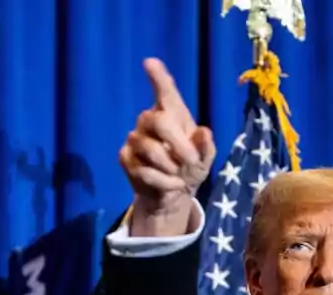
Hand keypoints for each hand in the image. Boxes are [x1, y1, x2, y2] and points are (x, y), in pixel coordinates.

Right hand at [119, 58, 215, 236]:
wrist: (172, 194)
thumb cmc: (190, 167)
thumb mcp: (206, 159)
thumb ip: (207, 147)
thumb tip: (204, 133)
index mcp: (172, 114)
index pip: (165, 92)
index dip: (158, 77)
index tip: (150, 62)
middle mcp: (150, 121)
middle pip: (158, 121)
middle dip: (179, 145)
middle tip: (192, 162)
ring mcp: (135, 139)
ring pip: (151, 149)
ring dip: (171, 168)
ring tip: (179, 175)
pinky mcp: (125, 158)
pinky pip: (144, 170)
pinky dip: (163, 182)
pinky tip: (169, 183)